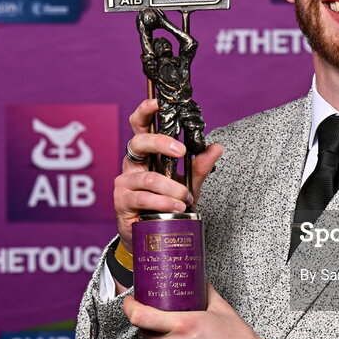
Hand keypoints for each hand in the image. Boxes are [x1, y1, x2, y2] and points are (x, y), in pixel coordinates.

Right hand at [114, 99, 222, 251]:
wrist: (151, 236)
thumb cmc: (167, 206)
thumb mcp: (188, 185)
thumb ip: (199, 166)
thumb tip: (216, 147)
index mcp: (146, 154)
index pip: (140, 126)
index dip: (145, 111)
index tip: (158, 103)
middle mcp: (132, 164)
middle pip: (139, 142)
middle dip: (161, 143)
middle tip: (181, 152)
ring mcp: (124, 182)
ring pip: (149, 177)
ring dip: (173, 189)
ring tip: (186, 199)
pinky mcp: (122, 201)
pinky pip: (145, 198)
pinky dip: (165, 203)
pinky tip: (177, 208)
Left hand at [123, 284, 274, 338]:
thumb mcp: (222, 308)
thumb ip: (204, 292)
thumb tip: (195, 280)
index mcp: (183, 326)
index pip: (140, 317)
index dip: (129, 307)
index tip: (130, 301)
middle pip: (146, 332)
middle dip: (148, 322)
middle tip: (158, 314)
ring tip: (189, 336)